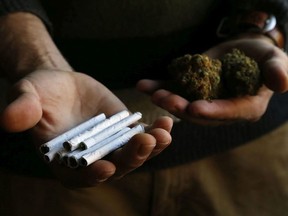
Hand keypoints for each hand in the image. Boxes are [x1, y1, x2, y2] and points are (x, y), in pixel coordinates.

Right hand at [0, 69, 172, 186]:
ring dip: (150, 147)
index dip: (91, 175)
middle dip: (130, 157)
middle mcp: (91, 158)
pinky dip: (156, 133)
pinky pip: (143, 136)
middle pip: (114, 166)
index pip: (78, 176)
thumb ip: (22, 109)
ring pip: (133, 154)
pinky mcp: (125, 132)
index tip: (106, 168)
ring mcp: (111, 146)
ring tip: (162, 134)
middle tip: (143, 142)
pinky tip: (166, 123)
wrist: (62, 84)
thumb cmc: (40, 92)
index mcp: (64, 160)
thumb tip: (9, 119)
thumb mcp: (27, 96)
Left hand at [137, 36, 287, 124]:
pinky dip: (158, 87)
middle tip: (164, 100)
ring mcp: (203, 101)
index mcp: (244, 108)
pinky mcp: (190, 91)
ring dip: (167, 99)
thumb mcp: (274, 59)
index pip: (228, 113)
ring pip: (183, 103)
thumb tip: (282, 83)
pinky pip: (174, 89)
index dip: (211, 112)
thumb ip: (277, 70)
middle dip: (181, 107)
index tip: (194, 108)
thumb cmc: (262, 56)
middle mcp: (221, 110)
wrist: (243, 50)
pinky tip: (143, 85)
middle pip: (200, 113)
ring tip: (152, 92)